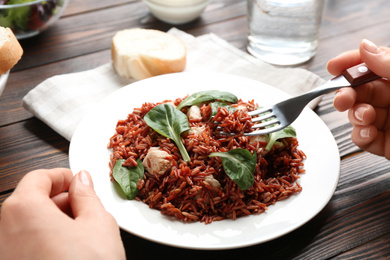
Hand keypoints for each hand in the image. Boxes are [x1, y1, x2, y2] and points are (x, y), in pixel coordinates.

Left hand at [0, 168, 125, 259]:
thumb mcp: (98, 223)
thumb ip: (86, 195)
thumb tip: (81, 181)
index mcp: (23, 210)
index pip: (39, 178)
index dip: (63, 176)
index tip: (79, 181)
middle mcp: (3, 232)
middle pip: (29, 201)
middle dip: (59, 200)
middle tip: (85, 206)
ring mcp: (4, 254)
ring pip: (27, 226)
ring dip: (52, 221)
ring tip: (81, 231)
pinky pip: (24, 246)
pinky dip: (43, 241)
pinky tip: (69, 250)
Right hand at [327, 39, 389, 158]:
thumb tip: (364, 46)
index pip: (372, 64)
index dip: (352, 62)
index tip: (334, 66)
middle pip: (359, 90)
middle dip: (346, 93)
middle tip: (342, 99)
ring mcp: (388, 122)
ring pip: (357, 113)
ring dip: (355, 115)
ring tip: (366, 118)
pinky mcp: (384, 144)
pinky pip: (362, 137)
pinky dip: (360, 136)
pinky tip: (369, 133)